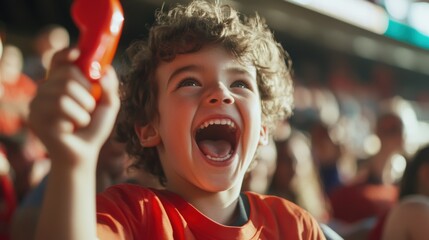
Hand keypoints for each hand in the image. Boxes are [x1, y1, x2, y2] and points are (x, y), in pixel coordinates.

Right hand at [28, 48, 119, 169]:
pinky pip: (60, 109)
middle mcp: (46, 88)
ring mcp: (38, 102)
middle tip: (89, 107)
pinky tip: (71, 128)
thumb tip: (106, 69)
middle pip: (67, 74)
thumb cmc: (94, 127)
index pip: (58, 59)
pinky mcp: (35, 117)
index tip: (78, 54)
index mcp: (61, 82)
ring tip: (82, 120)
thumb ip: (110, 86)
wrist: (85, 152)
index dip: (66, 53)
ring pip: (64, 93)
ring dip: (83, 109)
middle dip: (87, 92)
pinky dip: (76, 119)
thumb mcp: (109, 104)